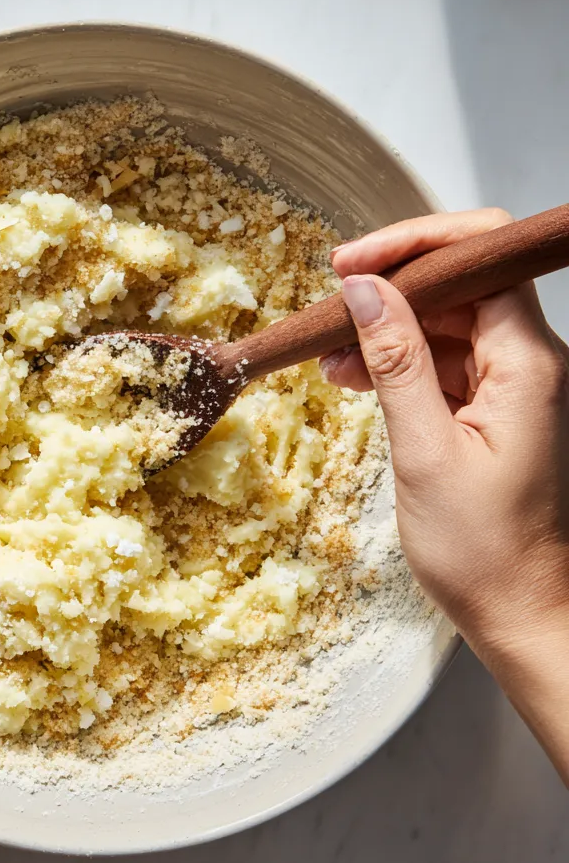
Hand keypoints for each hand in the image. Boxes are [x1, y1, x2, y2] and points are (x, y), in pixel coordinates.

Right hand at [324, 212, 568, 722]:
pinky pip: (446, 358)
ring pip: (448, 320)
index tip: (352, 261)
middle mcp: (533, 365)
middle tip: (329, 304)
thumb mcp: (424, 451)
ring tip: (329, 356)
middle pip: (463, 283)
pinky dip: (397, 360)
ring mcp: (518, 386)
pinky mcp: (498, 408)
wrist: (525, 619)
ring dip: (385, 328)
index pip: (484, 258)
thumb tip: (365, 287)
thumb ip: (395, 360)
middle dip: (391, 286)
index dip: (416, 243)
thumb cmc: (485, 553)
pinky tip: (353, 378)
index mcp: (530, 367)